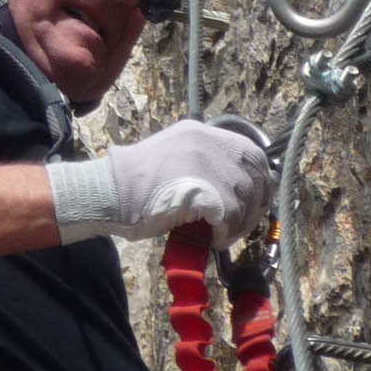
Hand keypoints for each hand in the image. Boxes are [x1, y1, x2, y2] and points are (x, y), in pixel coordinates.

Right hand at [48, 120, 273, 247]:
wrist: (110, 191)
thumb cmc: (134, 182)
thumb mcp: (173, 156)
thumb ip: (201, 163)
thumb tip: (230, 189)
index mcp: (200, 132)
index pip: (250, 151)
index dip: (260, 178)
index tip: (257, 198)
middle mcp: (207, 142)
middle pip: (254, 174)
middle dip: (256, 202)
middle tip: (245, 222)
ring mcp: (205, 165)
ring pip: (244, 198)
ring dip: (240, 222)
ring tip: (224, 233)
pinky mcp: (202, 190)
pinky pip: (230, 217)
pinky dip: (227, 232)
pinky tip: (215, 238)